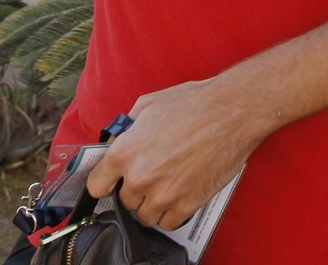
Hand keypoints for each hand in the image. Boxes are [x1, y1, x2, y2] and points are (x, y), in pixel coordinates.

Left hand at [85, 77, 272, 230]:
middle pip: (124, 200)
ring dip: (152, 204)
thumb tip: (117, 141)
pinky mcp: (187, 205)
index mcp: (124, 152)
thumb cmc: (192, 103)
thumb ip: (126, 128)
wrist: (231, 112)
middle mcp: (139, 177)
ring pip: (145, 216)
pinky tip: (179, 195)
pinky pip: (168, 223)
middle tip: (152, 173)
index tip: (111, 181)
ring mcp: (163, 195)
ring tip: (166, 185)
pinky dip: (171, 213)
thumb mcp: (148, 104)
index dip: (105, 182)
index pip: (96, 185)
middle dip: (135, 188)